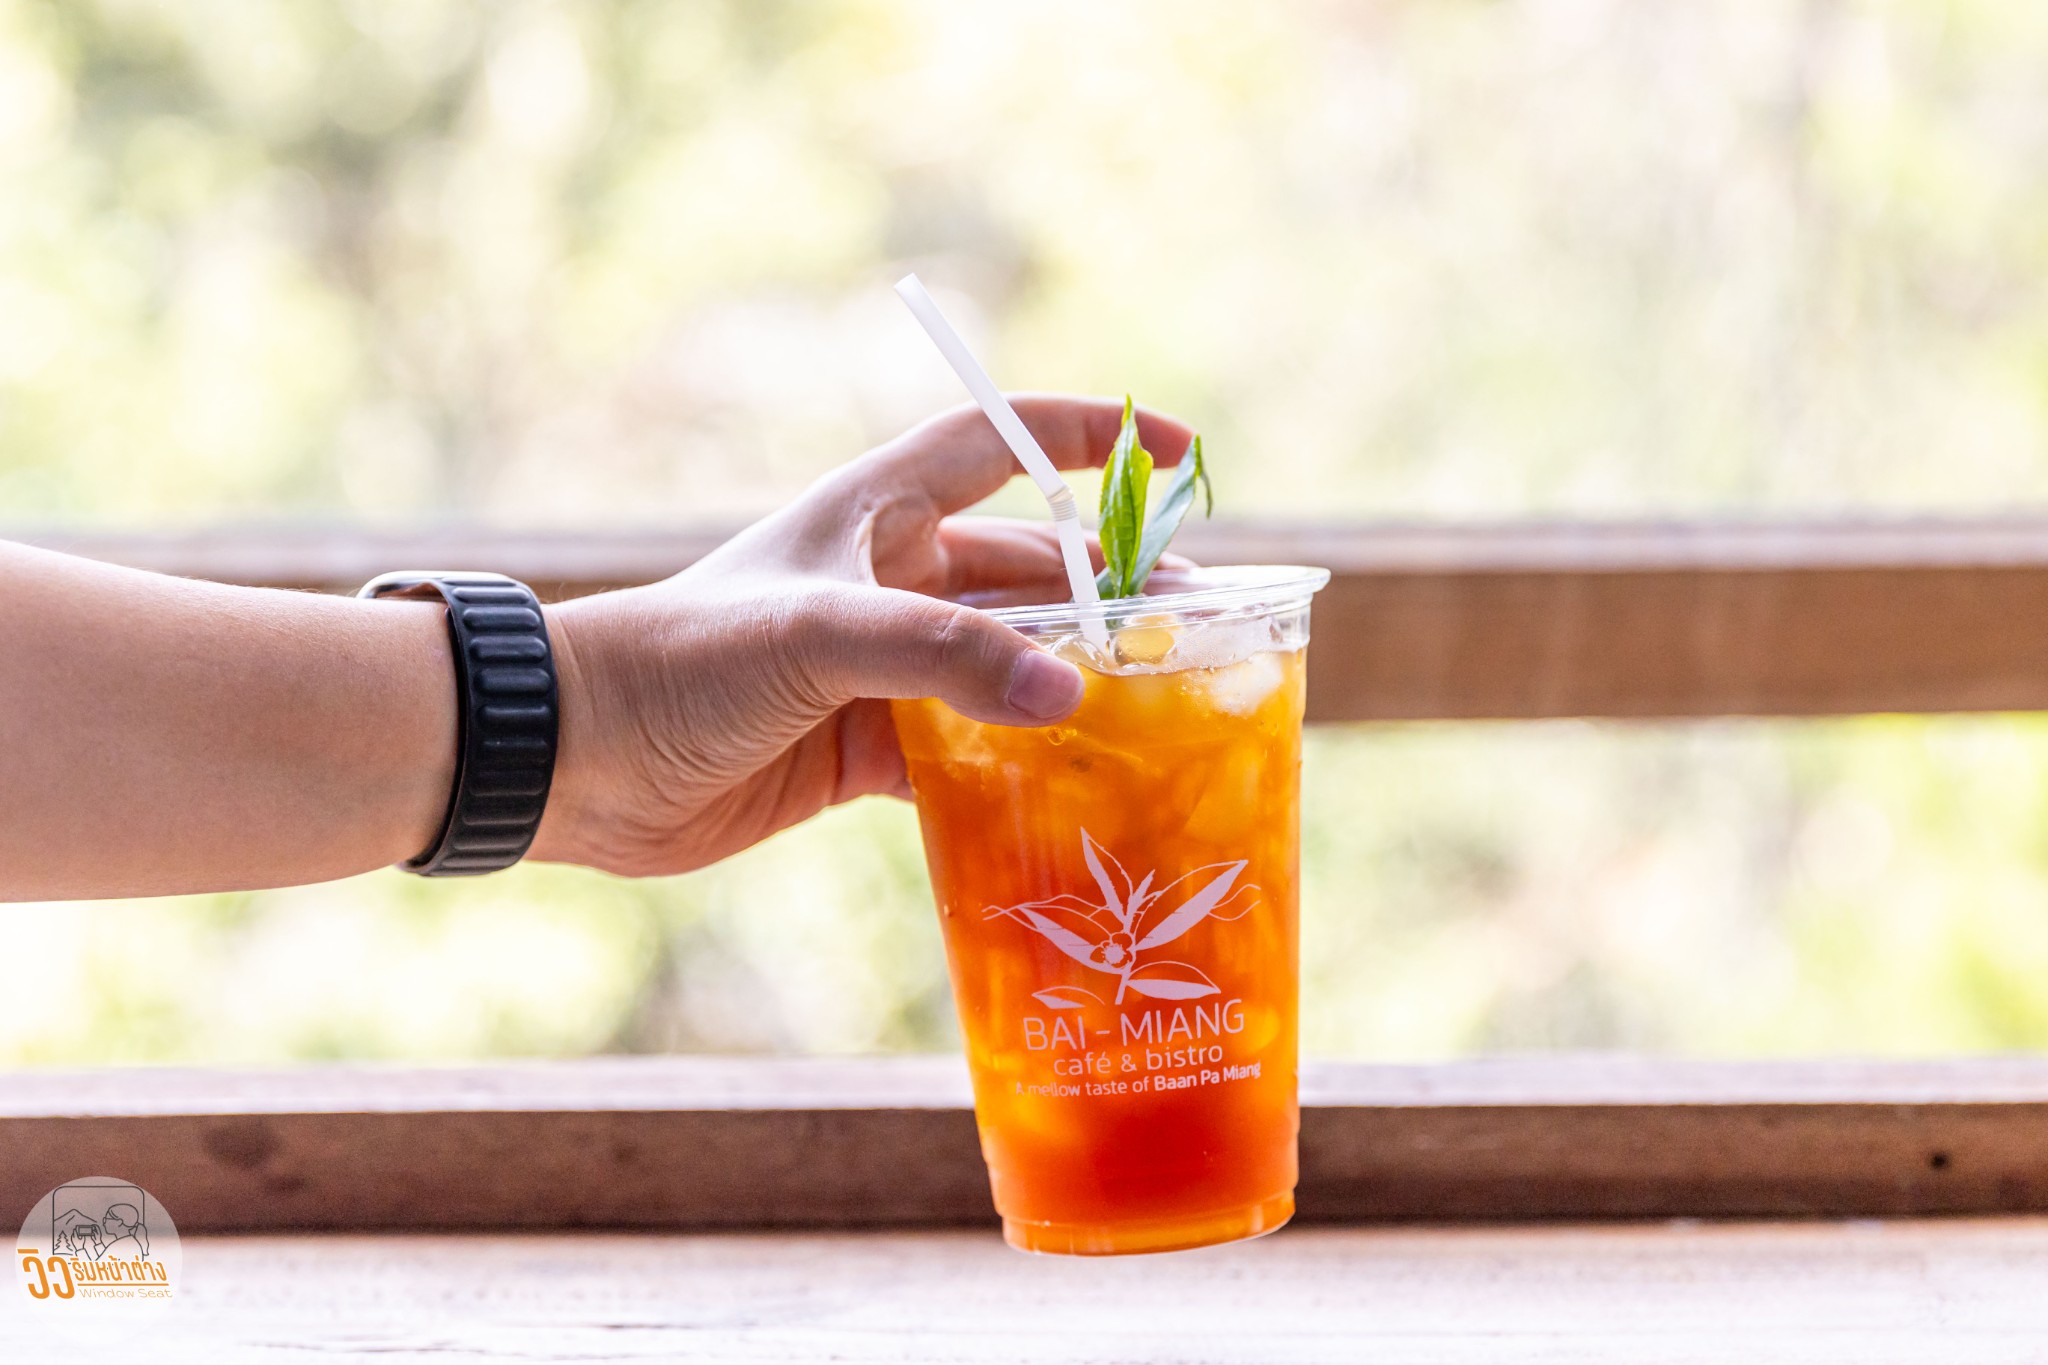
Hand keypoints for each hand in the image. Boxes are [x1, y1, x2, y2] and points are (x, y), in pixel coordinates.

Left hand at [528, 395, 1195, 877]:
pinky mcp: (863, 747)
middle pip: (1030, 573)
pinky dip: (1018, 771)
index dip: (1088, 435)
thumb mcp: (820, 634)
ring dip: (1075, 688)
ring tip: (1166, 716)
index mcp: (880, 514)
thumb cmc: (687, 657)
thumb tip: (1072, 697)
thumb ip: (945, 658)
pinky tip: (1076, 794)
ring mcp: (881, 667)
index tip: (1178, 454)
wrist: (577, 757)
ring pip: (1007, 667)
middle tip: (1203, 632)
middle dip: (1114, 594)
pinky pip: (966, 753)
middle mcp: (890, 579)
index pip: (1002, 441)